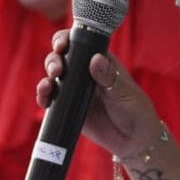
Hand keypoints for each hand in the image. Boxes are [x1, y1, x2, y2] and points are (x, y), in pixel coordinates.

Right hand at [35, 29, 161, 157]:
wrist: (134, 140)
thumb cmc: (136, 111)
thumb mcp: (125, 93)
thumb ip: (109, 77)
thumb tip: (95, 59)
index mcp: (100, 61)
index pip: (79, 43)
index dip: (66, 40)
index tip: (61, 46)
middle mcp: (85, 73)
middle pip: (61, 58)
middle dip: (53, 60)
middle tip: (57, 71)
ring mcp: (75, 90)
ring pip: (53, 77)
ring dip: (46, 79)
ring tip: (48, 87)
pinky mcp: (68, 108)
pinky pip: (51, 99)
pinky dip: (44, 97)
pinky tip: (44, 99)